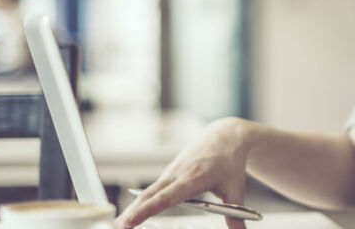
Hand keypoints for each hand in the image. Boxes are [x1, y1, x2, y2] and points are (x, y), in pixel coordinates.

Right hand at [116, 117, 251, 228]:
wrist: (226, 136)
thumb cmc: (230, 161)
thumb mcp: (236, 187)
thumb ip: (236, 212)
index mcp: (194, 177)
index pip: (168, 197)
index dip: (148, 210)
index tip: (130, 221)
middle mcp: (179, 173)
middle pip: (151, 195)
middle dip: (133, 212)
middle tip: (118, 227)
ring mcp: (172, 172)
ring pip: (149, 192)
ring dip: (134, 207)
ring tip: (120, 225)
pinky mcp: (170, 172)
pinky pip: (153, 189)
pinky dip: (141, 201)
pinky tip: (131, 214)